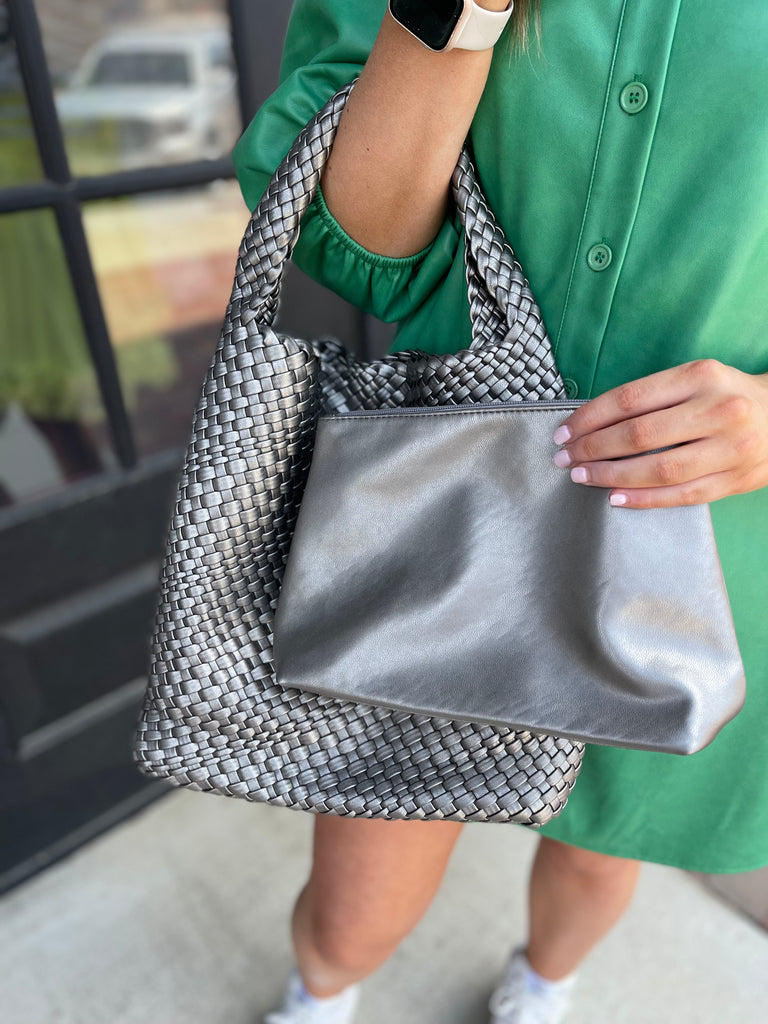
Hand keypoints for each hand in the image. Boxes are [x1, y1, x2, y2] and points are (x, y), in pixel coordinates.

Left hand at [551, 359, 767, 508]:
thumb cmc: (727, 396)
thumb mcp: (696, 379)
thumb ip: (653, 396)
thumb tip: (592, 422)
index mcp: (701, 376)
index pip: (631, 398)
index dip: (590, 418)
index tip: (564, 432)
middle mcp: (718, 410)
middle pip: (640, 435)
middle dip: (593, 448)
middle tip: (565, 458)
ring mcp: (730, 448)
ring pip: (659, 469)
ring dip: (611, 476)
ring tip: (582, 477)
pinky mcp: (736, 480)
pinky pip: (681, 495)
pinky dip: (643, 499)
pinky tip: (615, 498)